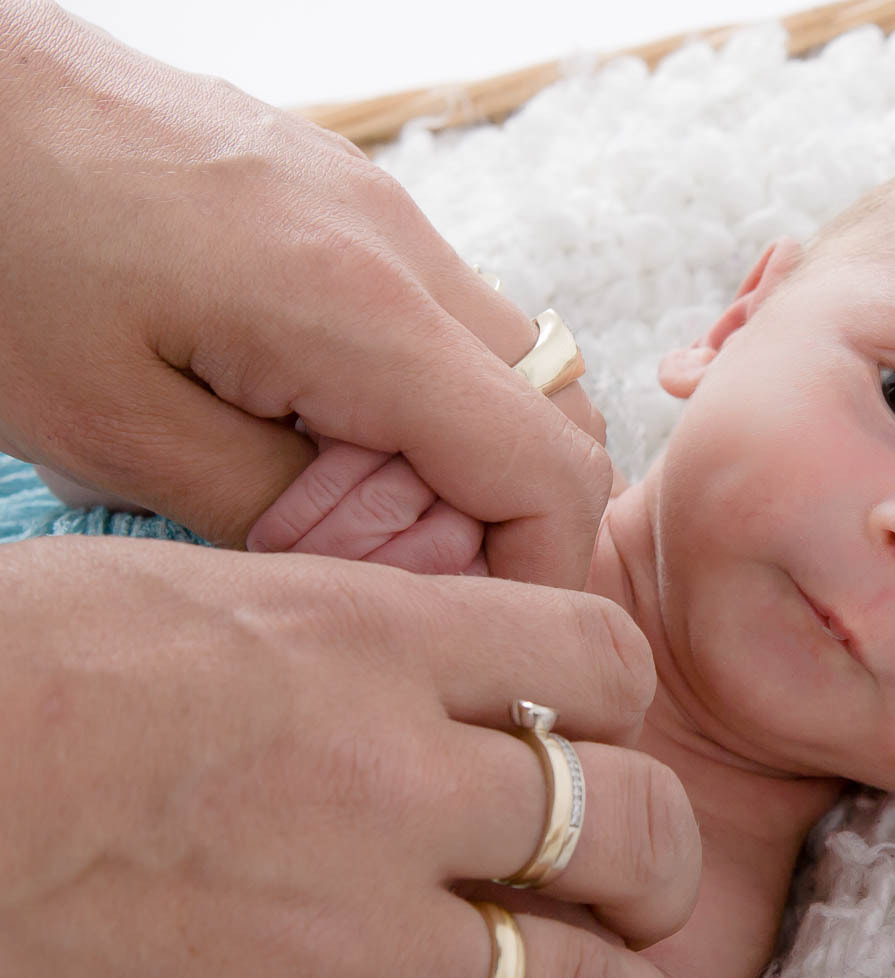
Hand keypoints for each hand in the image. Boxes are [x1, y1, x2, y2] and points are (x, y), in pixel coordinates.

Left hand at [0, 3, 605, 586]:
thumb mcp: (108, 428)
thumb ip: (271, 513)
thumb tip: (389, 565)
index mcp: (357, 310)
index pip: (545, 467)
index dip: (543, 573)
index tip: (488, 633)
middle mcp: (401, 245)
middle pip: (559, 410)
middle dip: (512, 516)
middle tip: (405, 572)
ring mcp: (383, 211)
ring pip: (508, 363)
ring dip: (462, 453)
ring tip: (342, 498)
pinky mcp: (350, 201)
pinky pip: (442, 316)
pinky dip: (419, 394)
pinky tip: (313, 417)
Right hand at [0, 537, 699, 977]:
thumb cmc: (10, 676)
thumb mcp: (195, 600)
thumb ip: (346, 634)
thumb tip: (432, 660)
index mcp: (367, 640)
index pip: (599, 657)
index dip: (617, 698)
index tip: (594, 726)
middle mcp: (387, 784)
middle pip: (634, 826)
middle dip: (658, 863)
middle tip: (637, 882)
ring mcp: (342, 938)